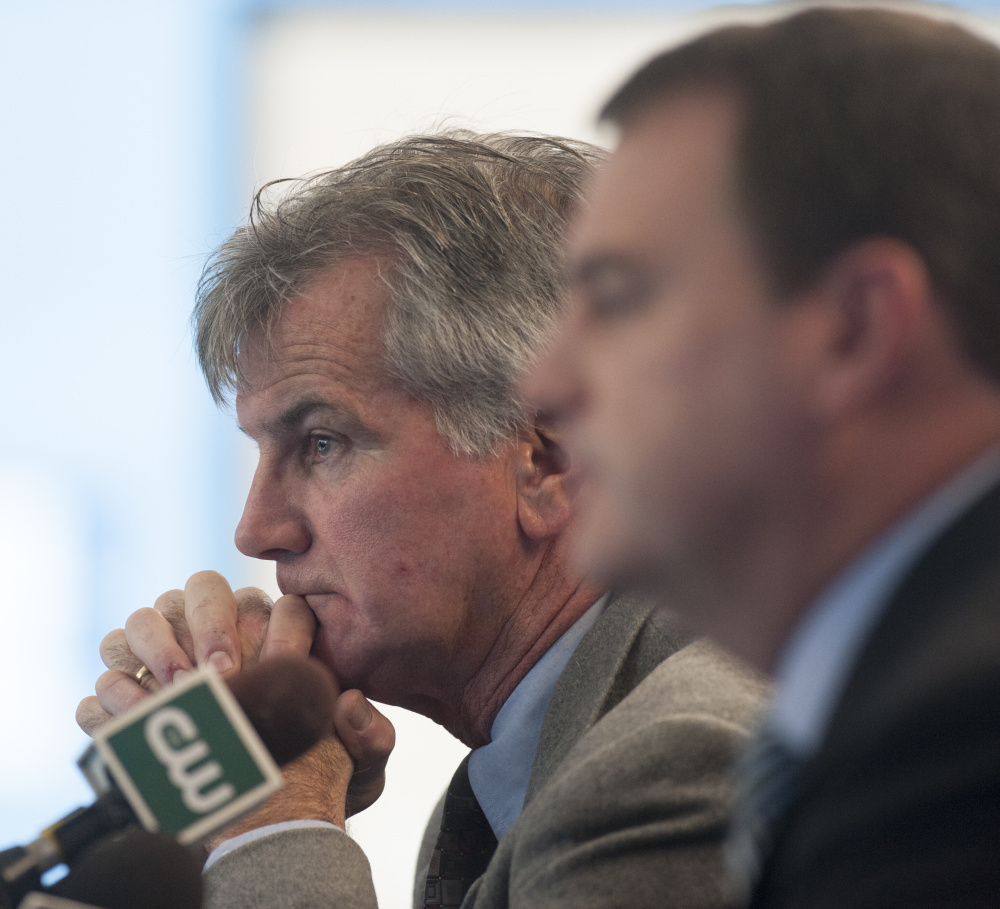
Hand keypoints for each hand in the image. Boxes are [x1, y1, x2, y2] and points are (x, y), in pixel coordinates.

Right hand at [76, 570, 394, 817]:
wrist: (263, 823)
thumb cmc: (313, 780)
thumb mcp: (356, 770)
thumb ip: (369, 739)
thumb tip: (351, 704)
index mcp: (271, 636)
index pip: (274, 603)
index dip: (281, 624)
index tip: (284, 662)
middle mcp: (212, 636)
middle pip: (200, 589)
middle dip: (209, 620)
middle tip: (223, 671)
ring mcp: (162, 664)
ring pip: (143, 620)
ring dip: (156, 645)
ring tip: (180, 688)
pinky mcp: (122, 706)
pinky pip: (104, 685)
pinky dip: (115, 696)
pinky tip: (138, 720)